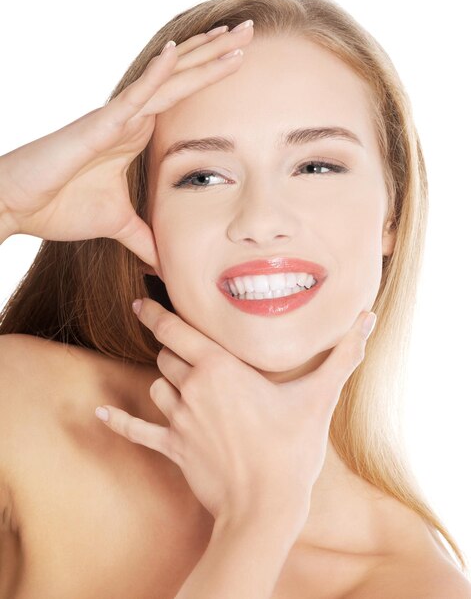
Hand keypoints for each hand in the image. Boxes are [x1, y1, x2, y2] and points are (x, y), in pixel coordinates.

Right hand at [0, 22, 252, 267]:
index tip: (242, 60)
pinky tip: (177, 52)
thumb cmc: (59, 207)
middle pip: (182, 79)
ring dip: (201, 56)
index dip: (211, 76)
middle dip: (216, 54)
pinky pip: (132, 97)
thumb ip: (145, 237)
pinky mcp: (98, 126)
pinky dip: (155, 75)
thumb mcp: (119, 225)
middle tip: (250, 30)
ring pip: (167, 80)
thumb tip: (165, 261)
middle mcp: (130, 118)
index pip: (183, 99)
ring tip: (233, 33)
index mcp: (137, 135)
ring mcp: (115, 118)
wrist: (17, 207)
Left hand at [95, 297, 376, 525]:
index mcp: (220, 369)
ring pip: (158, 386)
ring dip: (166, 380)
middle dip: (173, 347)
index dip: (158, 313)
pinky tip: (99, 413)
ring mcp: (179, 420)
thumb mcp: (319, 397)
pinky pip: (138, 431)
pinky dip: (119, 421)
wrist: (266, 508)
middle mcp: (192, 389)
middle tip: (180, 342)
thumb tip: (368, 320)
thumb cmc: (292, 450)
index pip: (178, 331)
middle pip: (168, 356)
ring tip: (180, 380)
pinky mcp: (173, 448)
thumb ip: (343, 356)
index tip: (142, 301)